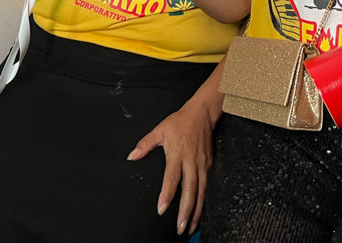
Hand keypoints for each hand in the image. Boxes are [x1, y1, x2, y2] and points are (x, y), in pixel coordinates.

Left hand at [127, 99, 215, 235]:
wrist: (202, 114)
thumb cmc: (181, 122)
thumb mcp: (160, 130)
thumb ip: (145, 144)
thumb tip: (132, 156)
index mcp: (177, 154)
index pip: (172, 178)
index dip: (167, 194)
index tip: (162, 208)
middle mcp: (191, 162)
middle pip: (190, 190)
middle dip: (186, 210)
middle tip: (181, 227)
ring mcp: (202, 165)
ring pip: (200, 192)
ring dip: (196, 210)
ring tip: (190, 226)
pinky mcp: (208, 165)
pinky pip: (206, 186)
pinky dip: (203, 201)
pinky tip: (199, 212)